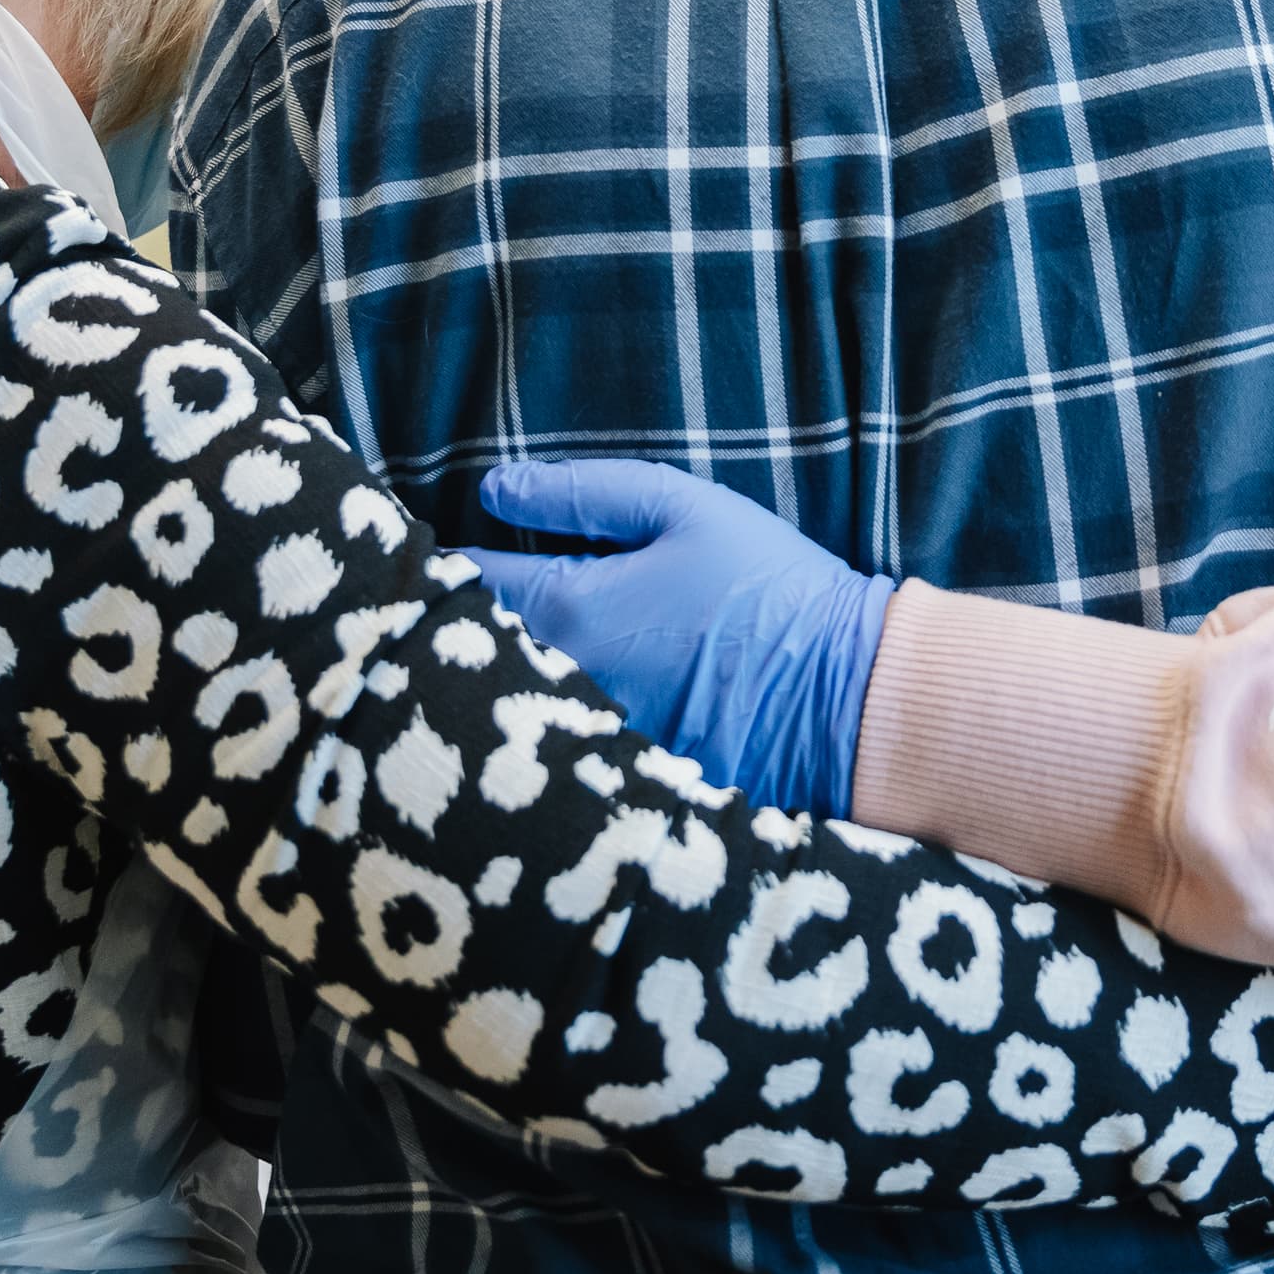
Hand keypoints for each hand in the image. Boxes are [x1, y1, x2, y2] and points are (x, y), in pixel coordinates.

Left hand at [456, 460, 892, 817]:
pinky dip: (537, 735)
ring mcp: (586, 742)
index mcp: (567, 608)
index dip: (438, 562)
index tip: (427, 553)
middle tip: (438, 610)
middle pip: (468, 657)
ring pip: (505, 709)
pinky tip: (540, 722)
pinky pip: (554, 754)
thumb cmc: (766, 588)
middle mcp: (560, 684)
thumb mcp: (683, 510)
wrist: (846, 697)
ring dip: (488, 686)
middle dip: (450, 631)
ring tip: (476, 664)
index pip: (464, 581)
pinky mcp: (617, 784)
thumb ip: (581, 493)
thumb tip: (495, 488)